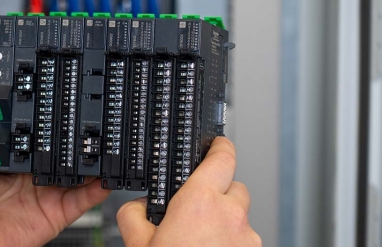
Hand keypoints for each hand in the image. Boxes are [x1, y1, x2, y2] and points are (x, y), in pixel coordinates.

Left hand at [0, 119, 110, 245]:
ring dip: (94, 161)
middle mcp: (31, 174)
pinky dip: (98, 189)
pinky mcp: (55, 215)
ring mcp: (45, 194)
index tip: (69, 102)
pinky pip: (83, 201)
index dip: (55, 120)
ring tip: (106, 143)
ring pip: (79, 174)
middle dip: (79, 138)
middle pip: (63, 151)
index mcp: (13, 155)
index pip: (41, 133)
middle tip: (94, 120)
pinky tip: (105, 176)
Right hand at [116, 137, 260, 246]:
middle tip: (197, 207)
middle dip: (218, 192)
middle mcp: (230, 214)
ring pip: (240, 216)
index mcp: (200, 201)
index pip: (222, 156)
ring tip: (200, 240)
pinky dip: (230, 243)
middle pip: (235, 186)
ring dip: (225, 221)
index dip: (219, 146)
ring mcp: (247, 237)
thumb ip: (134, 214)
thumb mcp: (137, 243)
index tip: (215, 143)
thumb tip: (137, 207)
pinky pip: (243, 239)